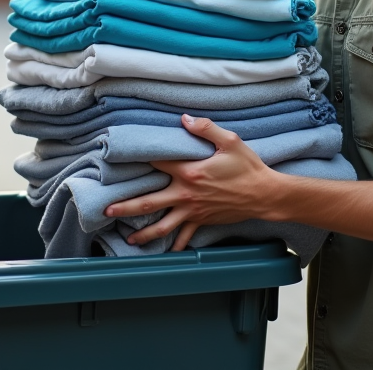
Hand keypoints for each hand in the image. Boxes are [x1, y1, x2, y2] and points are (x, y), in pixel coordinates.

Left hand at [104, 114, 277, 250]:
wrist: (264, 194)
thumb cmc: (248, 167)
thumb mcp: (229, 141)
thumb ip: (205, 128)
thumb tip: (184, 119)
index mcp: (190, 172)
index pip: (158, 163)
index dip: (141, 158)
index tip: (123, 157)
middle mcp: (186, 194)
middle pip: (149, 202)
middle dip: (127, 206)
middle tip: (108, 209)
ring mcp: (193, 211)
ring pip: (162, 225)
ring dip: (144, 233)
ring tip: (129, 239)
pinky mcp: (202, 221)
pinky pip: (185, 236)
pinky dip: (174, 245)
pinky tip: (165, 253)